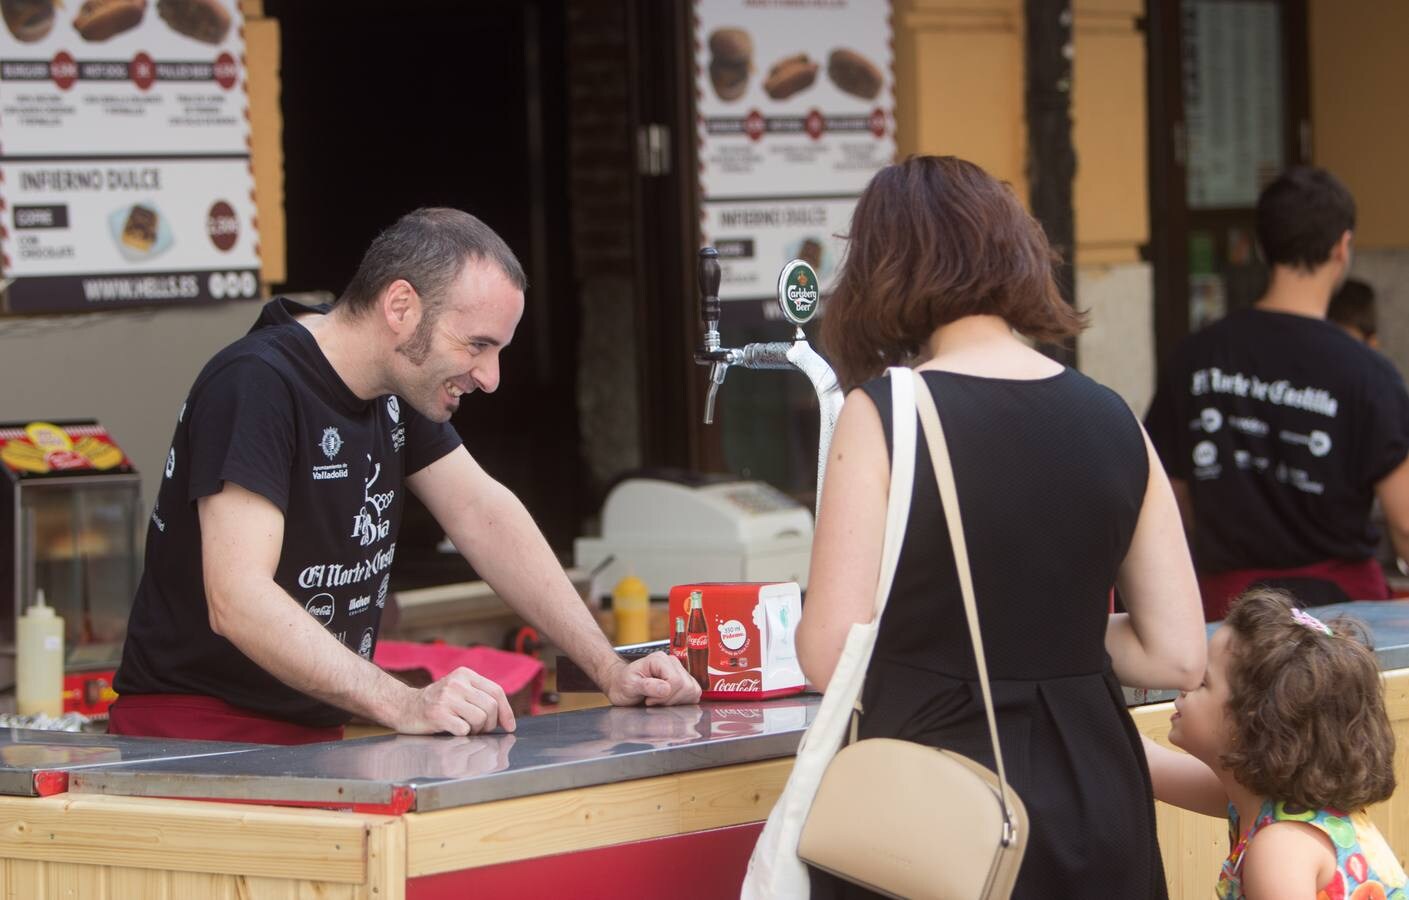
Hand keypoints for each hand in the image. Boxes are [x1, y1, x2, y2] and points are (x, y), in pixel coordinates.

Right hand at [391, 666, 516, 735]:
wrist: (404, 707)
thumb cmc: (437, 703)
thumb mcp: (458, 690)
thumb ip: (480, 697)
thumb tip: (507, 719)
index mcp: (465, 674)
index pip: (496, 691)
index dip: (506, 711)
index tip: (510, 726)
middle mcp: (457, 683)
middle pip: (491, 707)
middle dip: (490, 724)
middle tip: (480, 730)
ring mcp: (447, 698)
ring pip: (480, 718)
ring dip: (476, 730)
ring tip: (465, 729)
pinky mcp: (438, 714)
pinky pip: (464, 729)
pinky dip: (463, 734)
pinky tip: (453, 730)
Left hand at [599, 652, 700, 706]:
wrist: (621, 685)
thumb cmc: (622, 684)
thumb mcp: (630, 686)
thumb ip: (647, 686)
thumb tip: (666, 688)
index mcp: (659, 660)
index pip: (676, 681)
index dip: (665, 696)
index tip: (648, 700)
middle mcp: (672, 662)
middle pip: (686, 686)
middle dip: (670, 700)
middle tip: (652, 701)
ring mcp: (679, 671)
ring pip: (693, 691)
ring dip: (677, 702)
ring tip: (659, 701)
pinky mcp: (684, 681)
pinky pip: (694, 694)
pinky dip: (683, 702)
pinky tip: (667, 702)